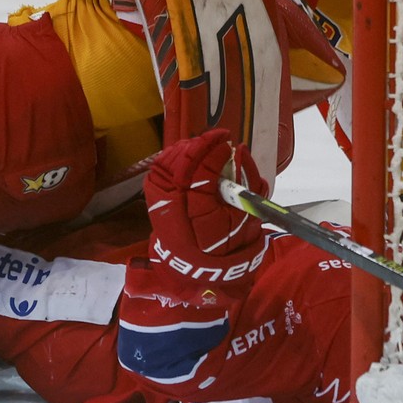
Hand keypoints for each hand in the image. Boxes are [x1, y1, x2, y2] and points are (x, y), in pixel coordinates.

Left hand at [144, 128, 268, 282]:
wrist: (197, 263)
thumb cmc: (230, 243)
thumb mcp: (248, 217)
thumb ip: (249, 183)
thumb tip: (242, 151)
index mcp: (201, 215)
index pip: (202, 173)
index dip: (214, 153)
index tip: (228, 142)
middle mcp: (174, 207)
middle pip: (181, 165)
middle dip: (200, 146)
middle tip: (218, 139)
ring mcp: (159, 201)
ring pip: (167, 163)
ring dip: (187, 149)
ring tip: (205, 145)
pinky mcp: (153, 197)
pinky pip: (160, 168)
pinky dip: (174, 156)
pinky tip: (190, 154)